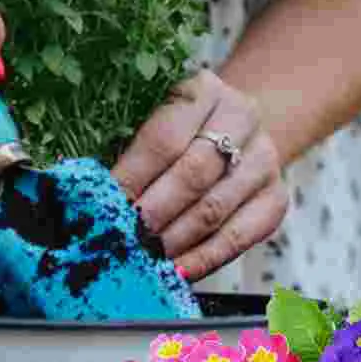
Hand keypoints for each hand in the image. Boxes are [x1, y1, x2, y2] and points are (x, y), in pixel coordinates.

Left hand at [112, 70, 287, 281]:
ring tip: (144, 259)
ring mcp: (265, 159)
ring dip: (175, 240)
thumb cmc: (174, 132)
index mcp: (204, 90)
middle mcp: (243, 117)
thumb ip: (123, 150)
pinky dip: (206, 259)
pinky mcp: (276, 198)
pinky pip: (240, 237)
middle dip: (154, 212)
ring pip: (216, 208)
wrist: (232, 133)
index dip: (133, 177)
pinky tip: (178, 272)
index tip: (105, 207)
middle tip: (125, 238)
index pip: (164, 138)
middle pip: (194, 173)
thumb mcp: (149, 121)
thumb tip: (84, 196)